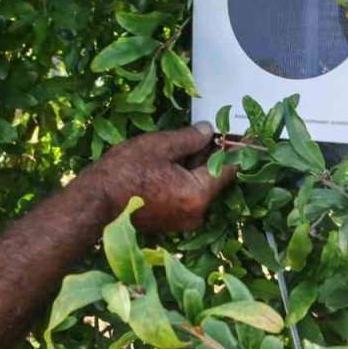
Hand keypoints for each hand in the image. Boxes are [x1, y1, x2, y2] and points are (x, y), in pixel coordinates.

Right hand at [76, 122, 237, 232]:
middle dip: (215, 153)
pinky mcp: (170, 220)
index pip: (229, 169)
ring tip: (195, 137)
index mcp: (197, 194)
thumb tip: (209, 131)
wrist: (94, 203)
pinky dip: (186, 175)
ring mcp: (183, 219)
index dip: (240, 149)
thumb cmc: (124, 172)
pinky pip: (187, 193)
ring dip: (198, 163)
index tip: (253, 135)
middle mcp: (196, 212)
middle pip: (214, 177)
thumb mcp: (159, 146)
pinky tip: (177, 157)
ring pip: (200, 184)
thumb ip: (189, 138)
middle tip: (217, 128)